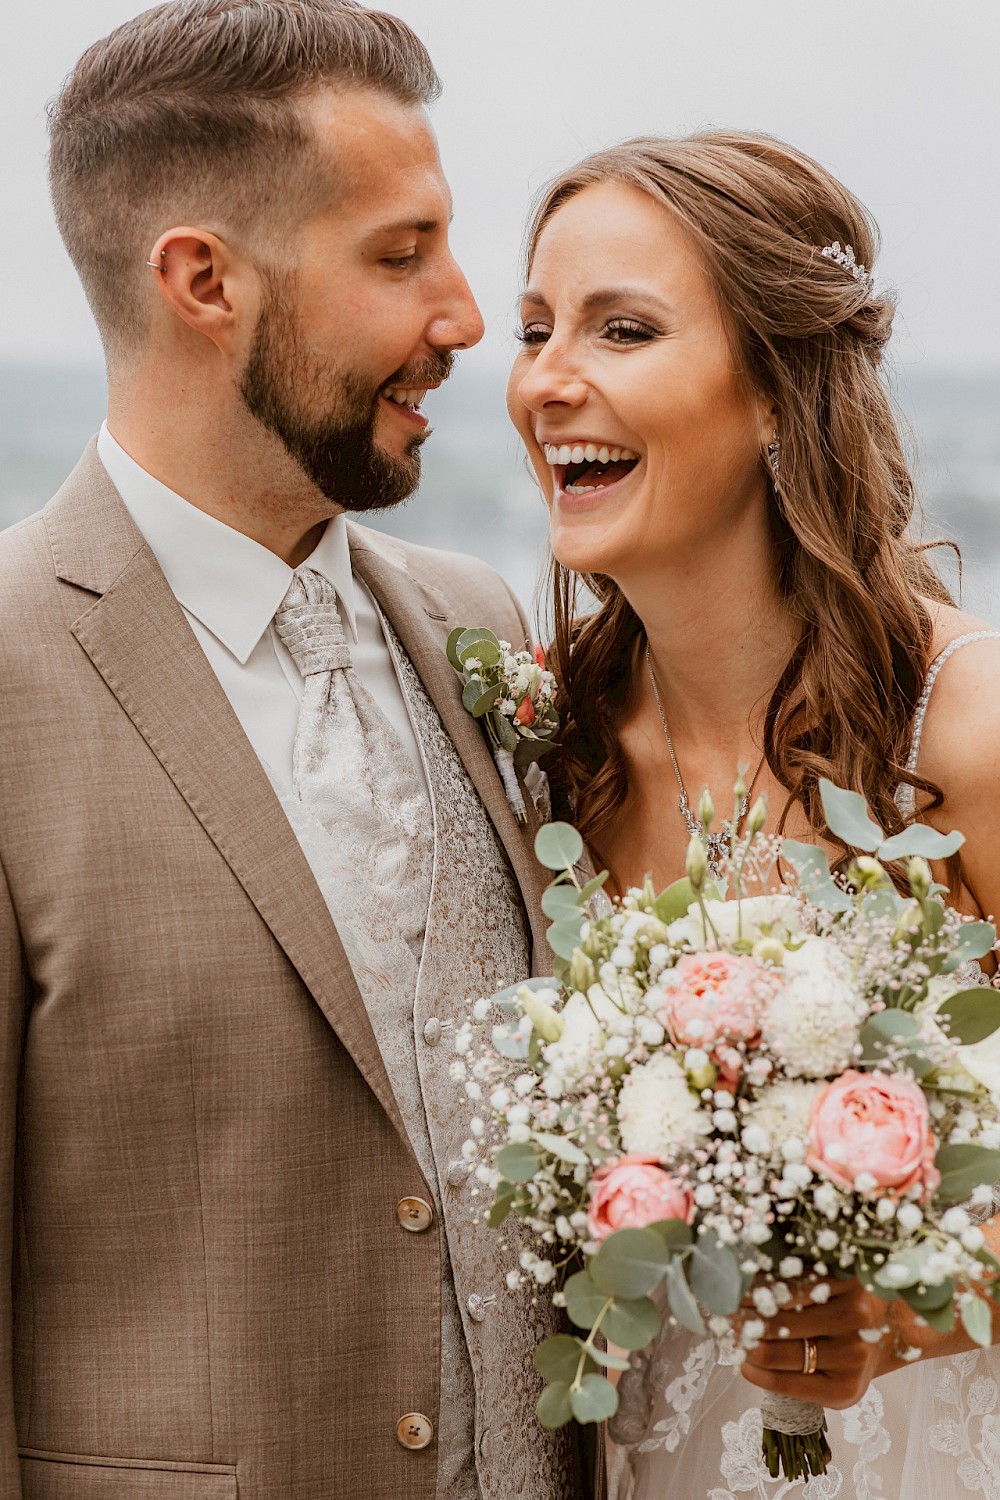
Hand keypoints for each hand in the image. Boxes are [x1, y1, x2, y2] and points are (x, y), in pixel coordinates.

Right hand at [740, 1277, 887, 1410]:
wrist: (888, 1324)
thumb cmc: (847, 1353)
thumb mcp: (827, 1381)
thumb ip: (789, 1378)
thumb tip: (742, 1362)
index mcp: (843, 1389)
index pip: (779, 1380)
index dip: (747, 1361)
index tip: (729, 1348)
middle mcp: (852, 1355)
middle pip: (775, 1346)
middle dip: (741, 1332)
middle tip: (721, 1321)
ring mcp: (854, 1316)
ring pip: (783, 1309)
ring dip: (749, 1303)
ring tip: (731, 1299)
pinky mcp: (850, 1282)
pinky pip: (797, 1280)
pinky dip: (770, 1280)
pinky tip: (754, 1281)